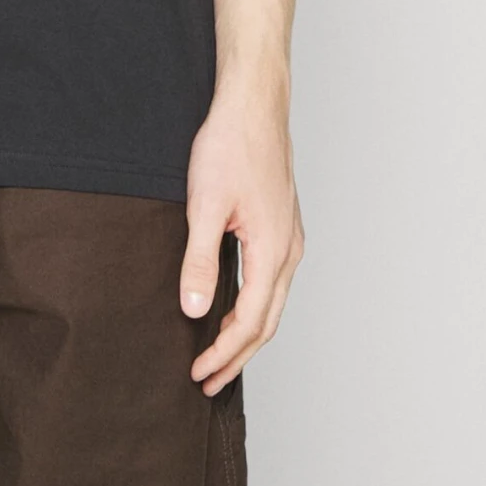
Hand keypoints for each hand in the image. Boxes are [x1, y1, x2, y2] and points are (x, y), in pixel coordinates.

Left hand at [179, 75, 304, 395]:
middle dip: (237, 356)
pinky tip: (233, 305)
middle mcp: (289, 250)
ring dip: (246, 333)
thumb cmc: (230, 145)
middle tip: (208, 382)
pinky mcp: (282, 224)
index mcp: (273, 251)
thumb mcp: (205, 205)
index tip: (199, 374)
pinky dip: (253, 305)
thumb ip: (200, 261)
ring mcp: (290, 237)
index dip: (225, 354)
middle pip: (267, 322)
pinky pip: (272, 280)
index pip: (250, 323)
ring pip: (272, 303)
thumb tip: (195, 310)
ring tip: (218, 353)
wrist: (253, 103)